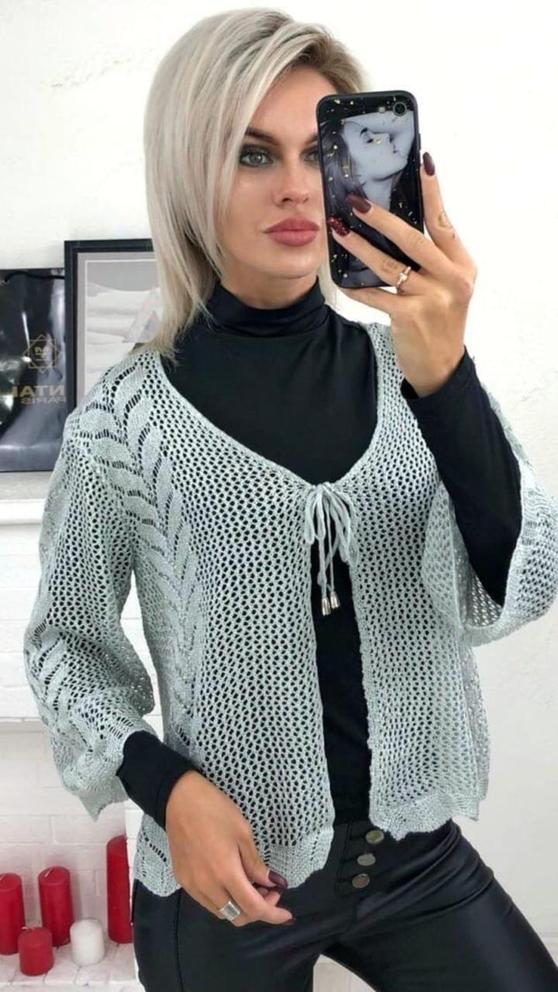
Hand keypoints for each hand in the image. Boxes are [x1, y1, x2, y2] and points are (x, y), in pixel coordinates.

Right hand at [165, 770, 294, 926]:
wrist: (179, 799)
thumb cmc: (215, 810)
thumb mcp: (243, 833)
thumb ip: (255, 864)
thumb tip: (272, 883)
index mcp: (225, 873)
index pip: (253, 908)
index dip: (273, 915)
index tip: (287, 913)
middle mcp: (207, 887)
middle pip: (237, 917)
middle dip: (258, 910)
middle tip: (270, 890)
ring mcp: (192, 886)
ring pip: (222, 912)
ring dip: (240, 907)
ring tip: (252, 886)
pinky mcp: (182, 880)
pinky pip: (207, 902)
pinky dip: (224, 900)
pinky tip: (231, 882)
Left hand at [327, 154, 477, 396]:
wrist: (441, 366)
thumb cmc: (439, 319)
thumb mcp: (448, 285)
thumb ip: (432, 258)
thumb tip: (396, 222)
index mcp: (461, 265)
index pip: (444, 221)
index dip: (432, 192)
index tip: (422, 163)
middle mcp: (451, 279)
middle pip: (413, 239)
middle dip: (381, 218)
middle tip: (356, 200)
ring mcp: (431, 298)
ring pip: (388, 265)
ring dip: (359, 246)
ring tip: (338, 229)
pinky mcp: (410, 317)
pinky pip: (375, 295)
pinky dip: (356, 286)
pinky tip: (340, 275)